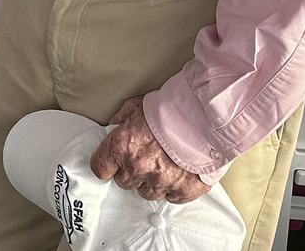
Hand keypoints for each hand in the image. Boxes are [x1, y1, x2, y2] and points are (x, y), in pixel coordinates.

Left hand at [90, 96, 209, 203]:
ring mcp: (161, 181)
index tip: (111, 164)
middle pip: (124, 182)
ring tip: (162, 165)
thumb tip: (114, 125)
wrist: (204, 117)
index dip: (106, 165)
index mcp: (122, 146)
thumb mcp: (137, 106)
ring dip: (152, 182)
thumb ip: (121, 118)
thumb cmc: (171, 110)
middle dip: (131, 172)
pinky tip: (178, 174)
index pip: (100, 168)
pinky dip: (174, 189)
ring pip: (148, 192)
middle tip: (143, 158)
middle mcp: (138, 167)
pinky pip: (172, 198)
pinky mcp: (184, 190)